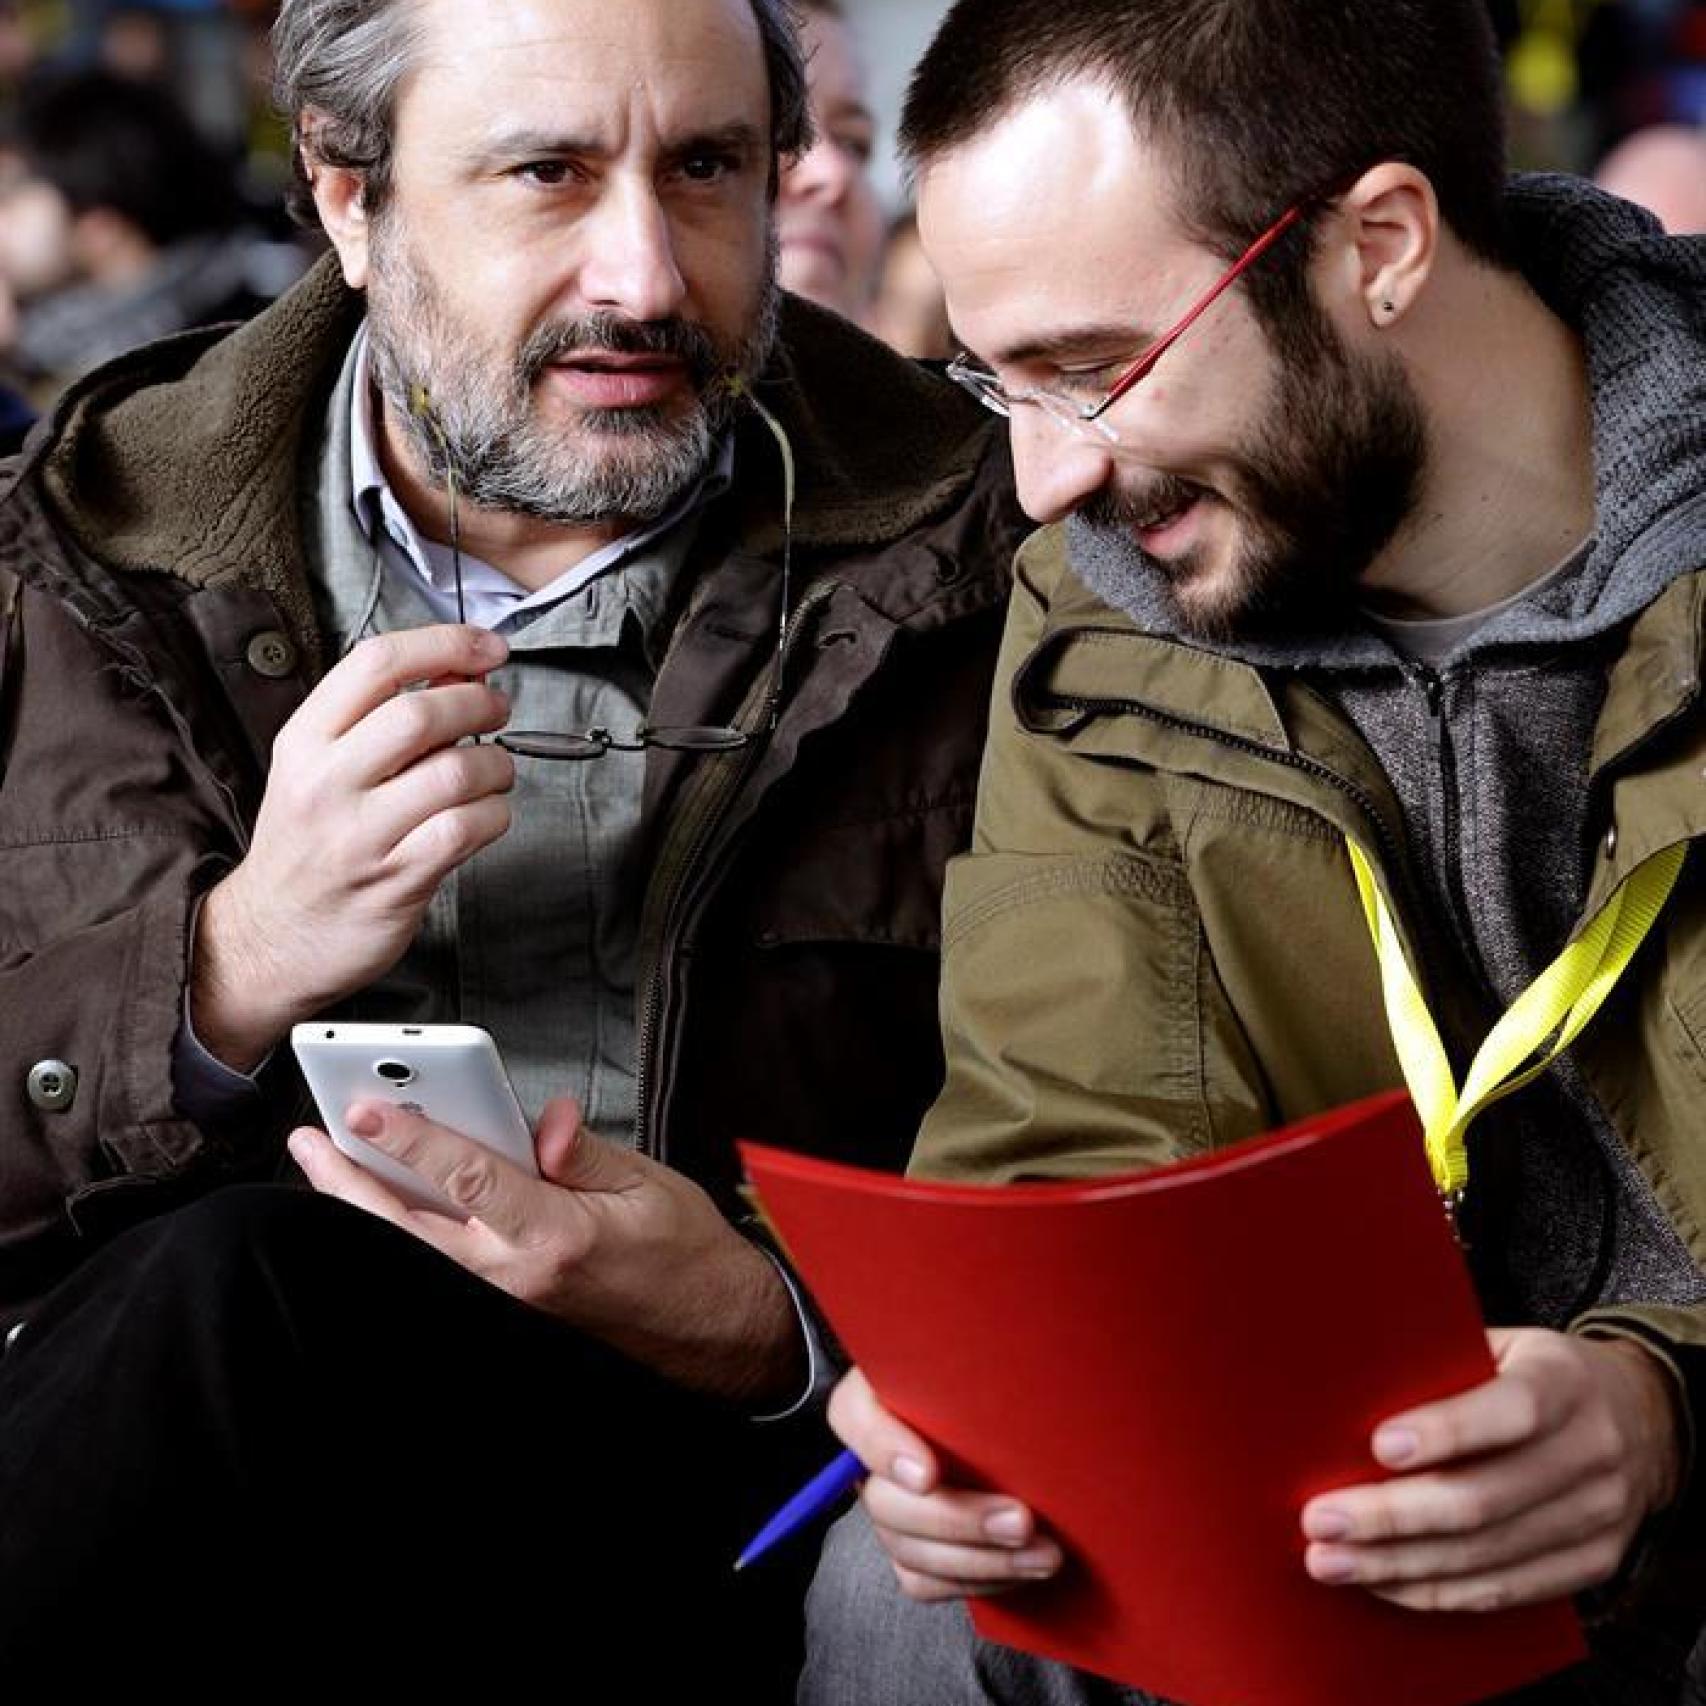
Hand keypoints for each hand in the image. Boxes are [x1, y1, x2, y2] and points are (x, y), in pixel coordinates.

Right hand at [193, 626, 514, 1067]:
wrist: (269, 939)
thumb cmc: (307, 845)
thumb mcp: (318, 768)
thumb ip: (378, 718)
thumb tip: (459, 667)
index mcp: (304, 741)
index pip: (376, 663)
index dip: (444, 643)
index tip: (487, 647)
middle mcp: (327, 782)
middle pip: (421, 714)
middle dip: (479, 703)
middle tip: (496, 711)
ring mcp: (361, 834)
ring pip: (455, 772)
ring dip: (496, 765)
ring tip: (495, 771)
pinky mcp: (397, 880)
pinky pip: (467, 828)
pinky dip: (495, 814)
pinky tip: (487, 814)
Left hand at [287, 1096, 803, 1402]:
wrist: (715, 1334)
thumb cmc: (688, 1260)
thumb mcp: (648, 1184)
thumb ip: (583, 1151)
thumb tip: (541, 1120)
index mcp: (555, 1237)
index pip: (467, 1178)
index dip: (411, 1140)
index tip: (367, 1109)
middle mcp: (517, 1278)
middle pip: (410, 1227)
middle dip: (350, 1181)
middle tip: (311, 1140)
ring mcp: (506, 1304)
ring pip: (413, 1254)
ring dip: (364, 1212)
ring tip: (328, 1169)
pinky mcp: (507, 1313)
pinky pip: (440, 1273)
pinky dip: (404, 1241)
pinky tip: (384, 1214)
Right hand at [826, 1366, 1062, 1601]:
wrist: (1008, 1424)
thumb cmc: (991, 1375)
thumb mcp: (979, 1353)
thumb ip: (979, 1355)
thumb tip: (1004, 1345)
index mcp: (877, 1395)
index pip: (853, 1416)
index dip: (883, 1449)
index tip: (928, 1474)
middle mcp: (872, 1458)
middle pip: (884, 1502)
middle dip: (958, 1519)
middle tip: (1022, 1520)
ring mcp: (889, 1510)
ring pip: (909, 1551)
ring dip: (982, 1561)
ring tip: (1046, 1554)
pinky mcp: (909, 1553)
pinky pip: (926, 1582)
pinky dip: (977, 1581)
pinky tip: (1024, 1569)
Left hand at [1301, 1327, 1682, 1611]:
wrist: (1640, 1415)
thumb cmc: (1537, 1373)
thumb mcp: (1504, 1346)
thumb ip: (1443, 1365)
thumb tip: (1344, 1388)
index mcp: (1565, 1381)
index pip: (1511, 1410)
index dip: (1446, 1430)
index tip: (1379, 1445)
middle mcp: (1591, 1451)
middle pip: (1485, 1498)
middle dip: (1392, 1516)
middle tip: (1320, 1520)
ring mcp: (1599, 1514)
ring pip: (1488, 1554)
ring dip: (1400, 1565)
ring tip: (1332, 1561)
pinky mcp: (1593, 1562)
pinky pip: (1507, 1589)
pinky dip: (1439, 1592)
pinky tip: (1385, 1583)